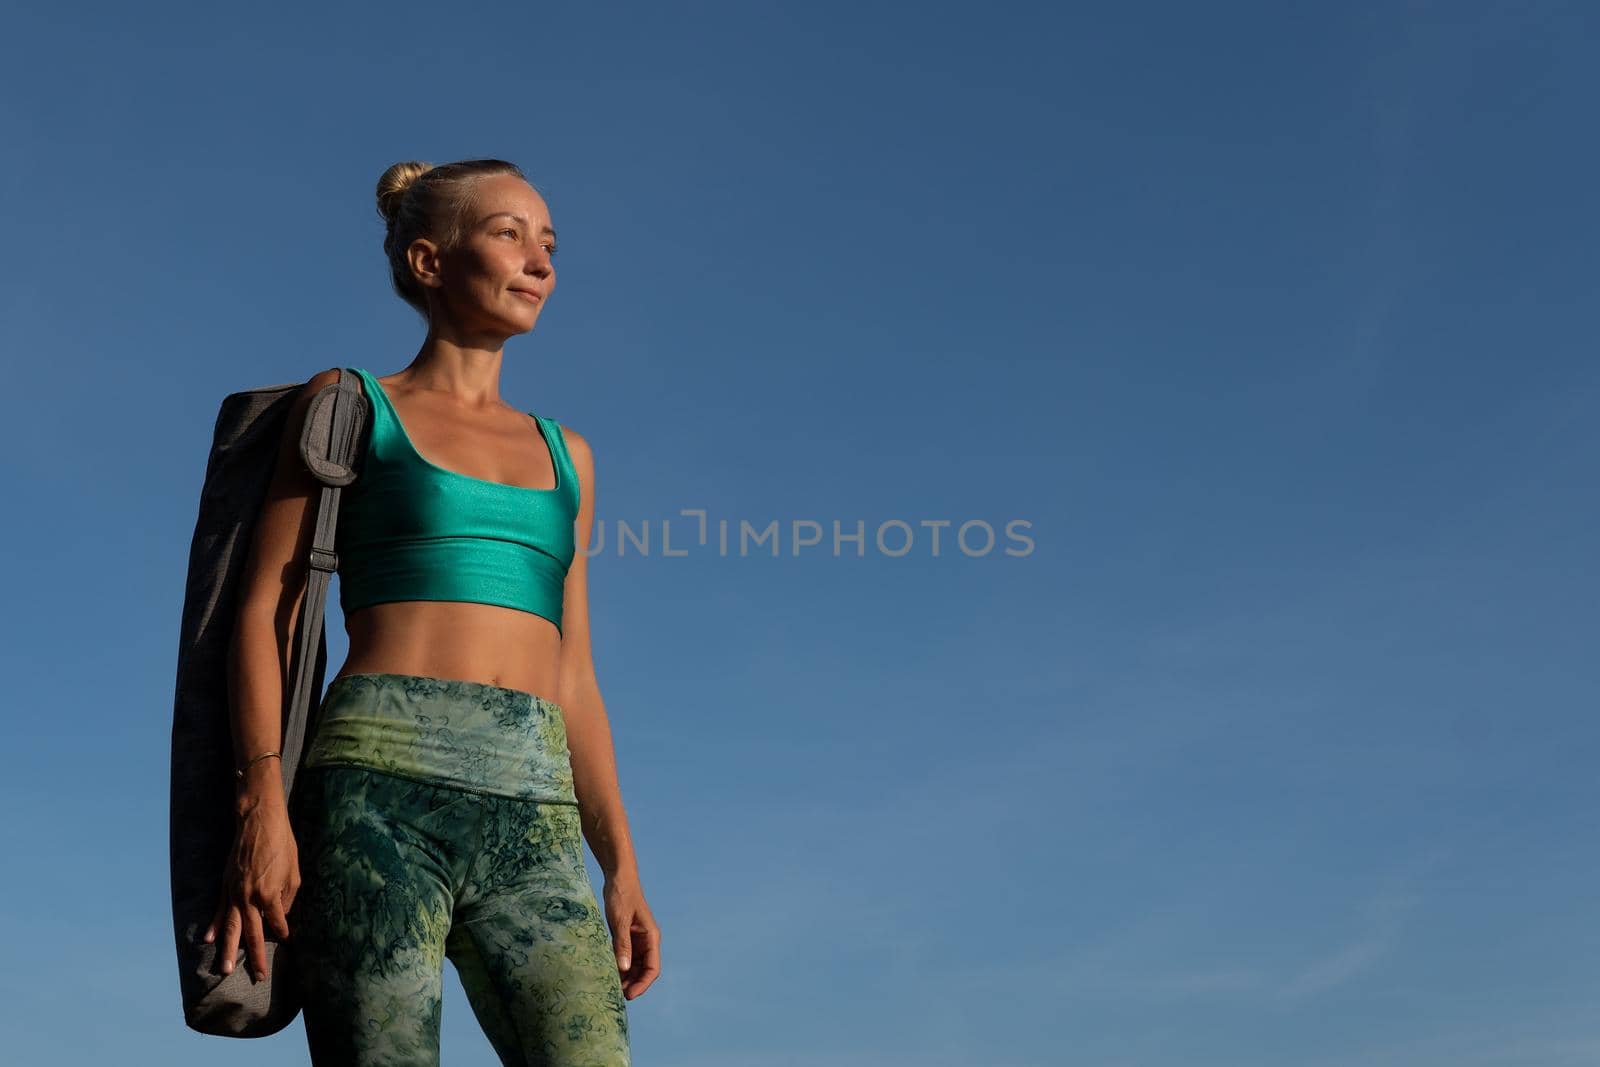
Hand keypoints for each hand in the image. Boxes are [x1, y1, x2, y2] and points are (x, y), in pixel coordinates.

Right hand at [203, 799, 299, 982]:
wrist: (259, 821)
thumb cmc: (282, 845)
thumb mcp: (294, 872)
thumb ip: (287, 898)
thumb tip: (280, 918)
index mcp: (270, 894)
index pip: (277, 924)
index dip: (284, 933)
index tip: (288, 941)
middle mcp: (250, 898)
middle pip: (253, 934)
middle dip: (254, 957)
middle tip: (258, 978)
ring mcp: (234, 892)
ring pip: (231, 928)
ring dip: (228, 950)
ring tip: (224, 970)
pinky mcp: (226, 885)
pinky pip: (219, 910)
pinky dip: (214, 926)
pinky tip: (209, 940)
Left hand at [602, 872, 659, 999]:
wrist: (618, 878)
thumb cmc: (622, 895)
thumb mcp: (620, 920)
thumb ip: (622, 944)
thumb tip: (624, 969)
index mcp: (651, 937)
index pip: (652, 968)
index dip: (643, 984)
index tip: (629, 995)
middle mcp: (646, 941)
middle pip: (643, 970)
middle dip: (633, 984)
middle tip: (615, 995)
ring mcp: (636, 940)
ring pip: (634, 966)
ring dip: (625, 977)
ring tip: (610, 987)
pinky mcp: (626, 937)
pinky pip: (625, 957)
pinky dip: (618, 967)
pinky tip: (608, 973)